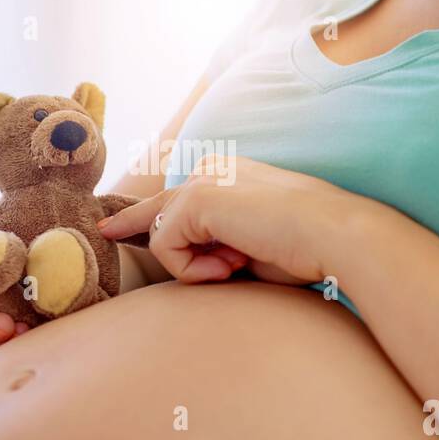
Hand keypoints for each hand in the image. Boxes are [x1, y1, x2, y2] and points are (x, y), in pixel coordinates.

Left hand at [96, 155, 356, 285]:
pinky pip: (166, 248)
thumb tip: (192, 264)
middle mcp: (212, 170)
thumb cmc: (306, 250)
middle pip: (156, 209)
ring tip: (238, 266)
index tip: (113, 228)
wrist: (335, 236)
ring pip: (162, 237)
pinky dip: (193, 269)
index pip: (177, 197)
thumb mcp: (252, 247)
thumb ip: (218, 247)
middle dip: (129, 224)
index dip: (144, 216)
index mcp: (230, 175)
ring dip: (194, 266)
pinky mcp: (194, 200)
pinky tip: (231, 266)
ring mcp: (201, 182)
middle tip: (103, 232)